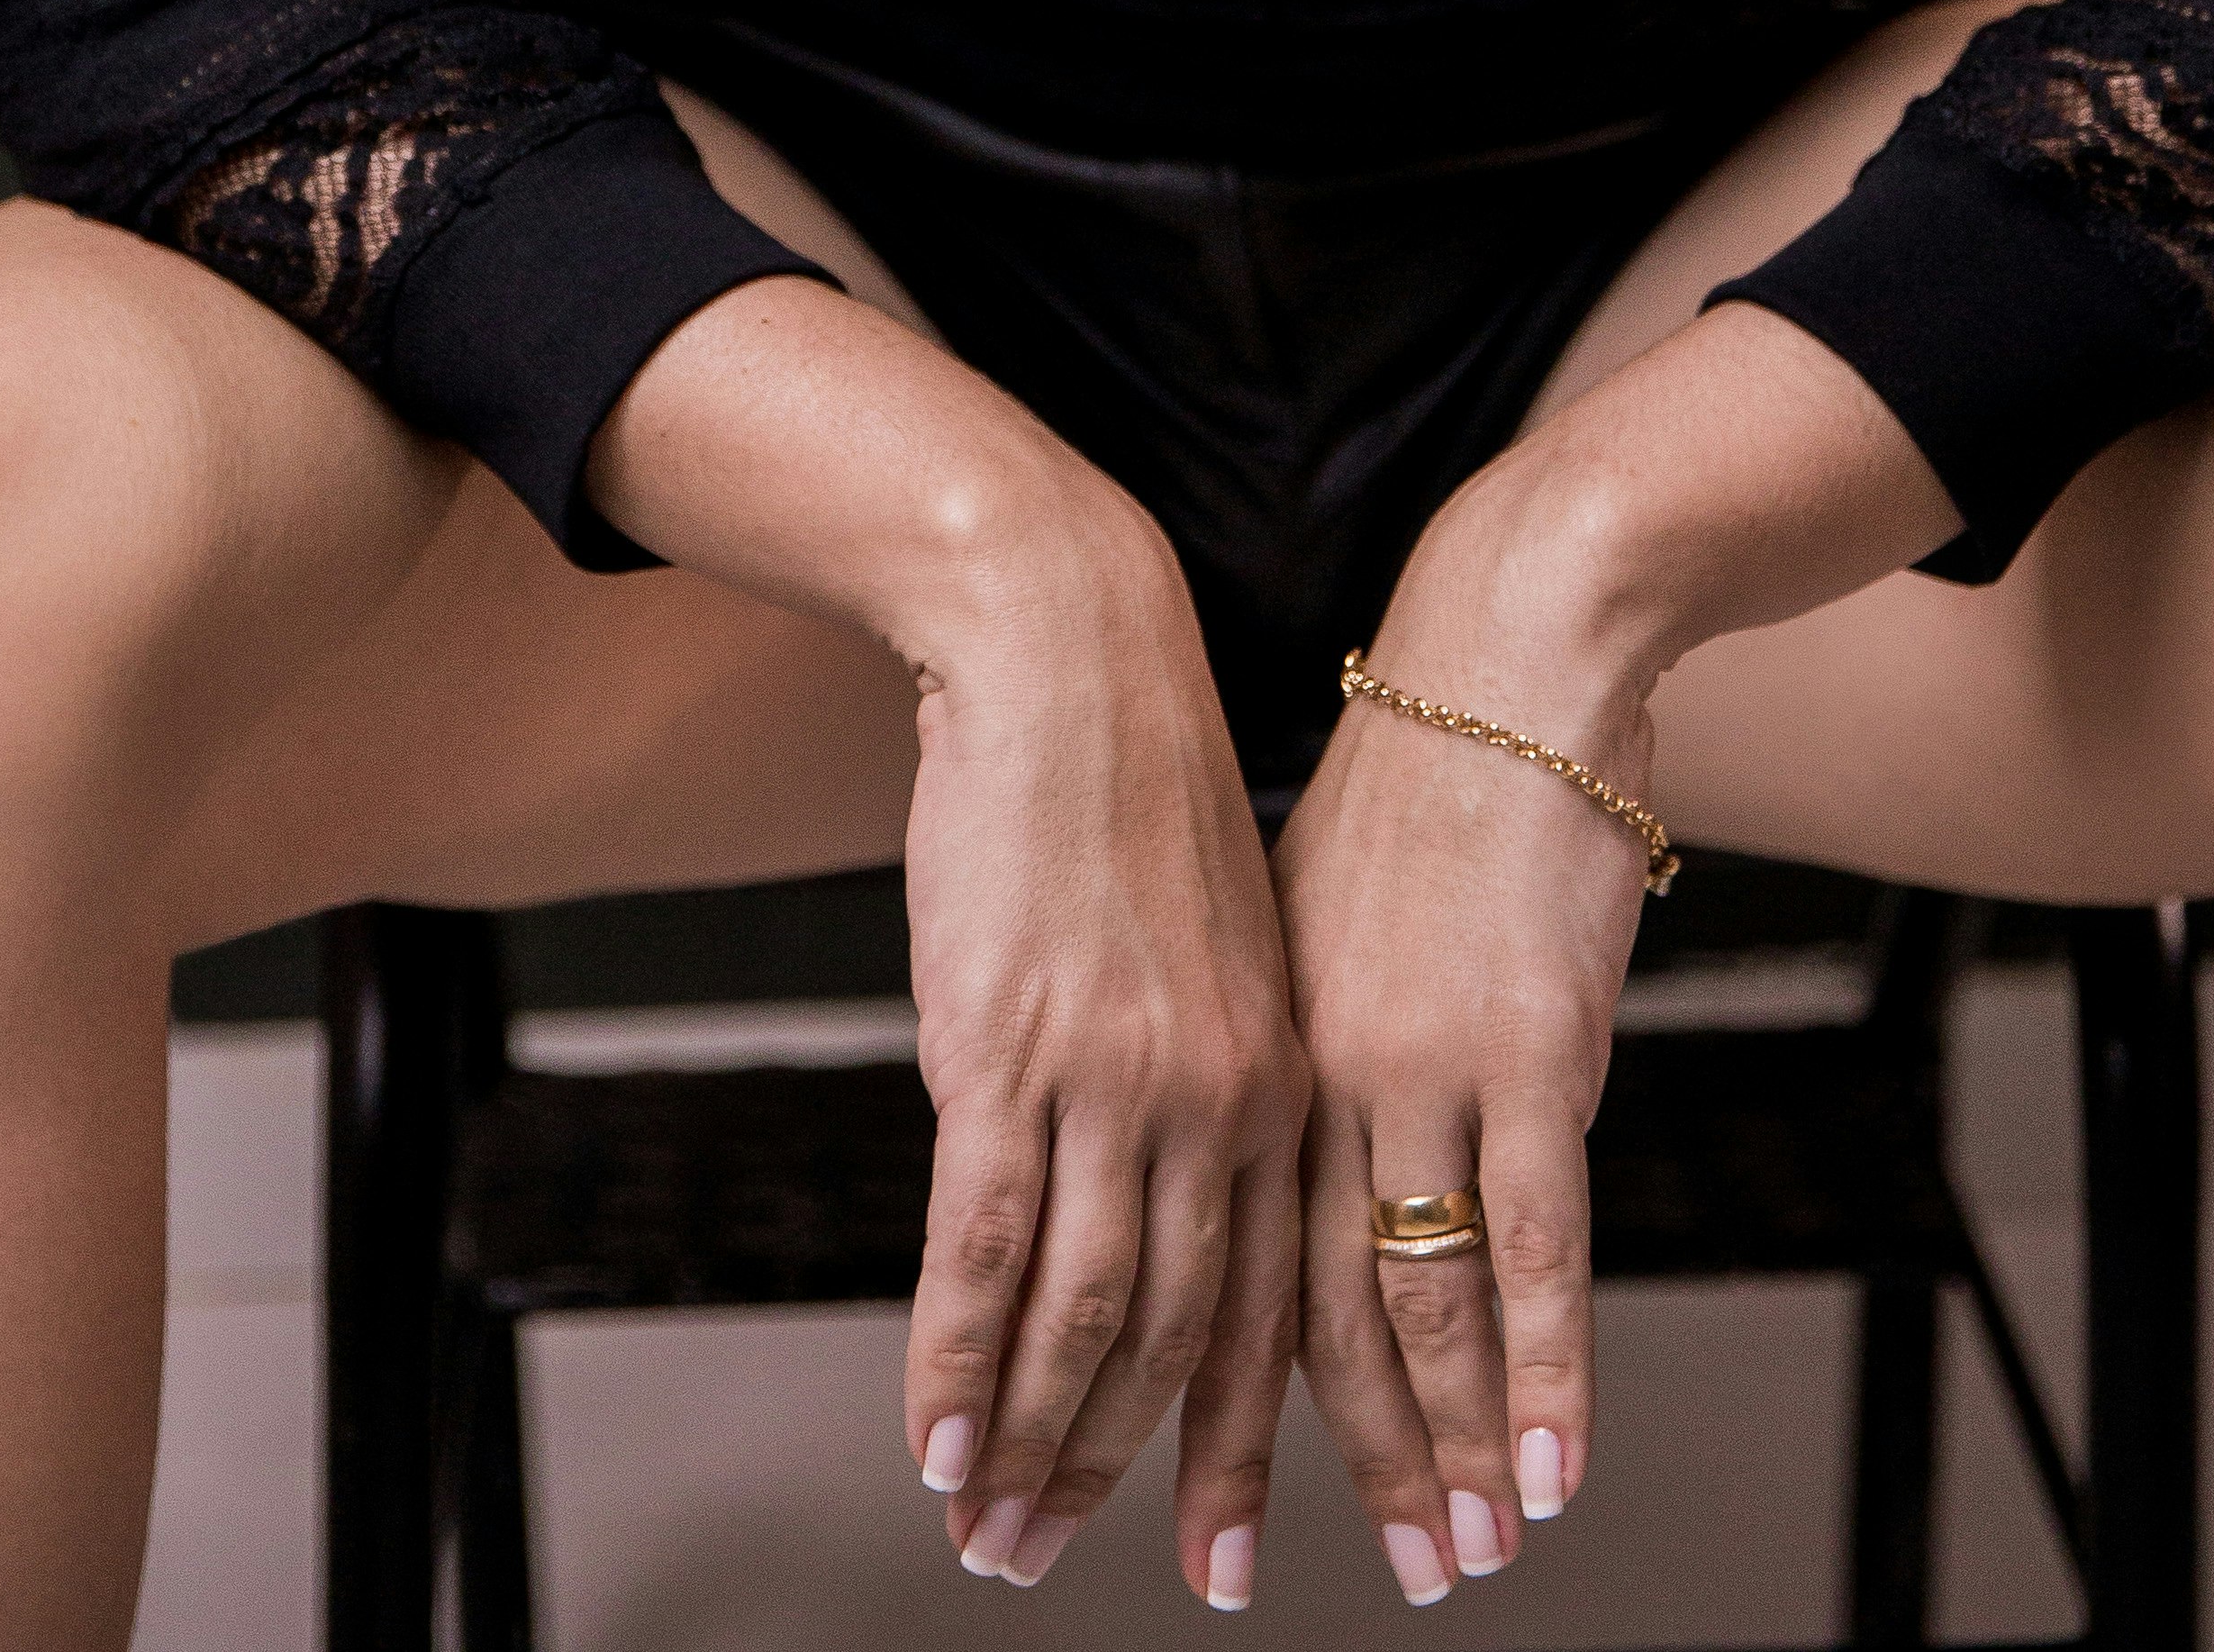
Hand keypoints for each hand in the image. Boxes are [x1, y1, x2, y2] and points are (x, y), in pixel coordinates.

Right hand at [586, 284, 1310, 1603]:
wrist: (1070, 652)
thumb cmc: (1123, 794)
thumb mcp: (1205, 952)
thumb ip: (1198, 1079)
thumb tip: (1149, 1198)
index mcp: (1279, 1079)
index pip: (1265, 1311)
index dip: (1236, 1451)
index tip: (1215, 1557)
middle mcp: (1218, 1100)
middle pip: (1169, 1343)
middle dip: (1113, 1479)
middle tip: (1052, 1565)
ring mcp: (1114, 1083)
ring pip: (1075, 1322)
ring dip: (1025, 1449)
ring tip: (985, 1534)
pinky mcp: (1010, 1054)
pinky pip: (982, 1254)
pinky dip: (955, 1369)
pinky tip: (934, 1446)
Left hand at [1270, 305, 1952, 1598]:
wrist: (1507, 647)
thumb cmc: (1425, 769)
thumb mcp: (1312, 909)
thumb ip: (1302, 1032)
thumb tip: (1293, 1125)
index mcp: (1258, 1045)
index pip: (1211, 1265)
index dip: (1184, 1404)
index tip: (1166, 1515)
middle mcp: (1321, 1072)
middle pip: (1293, 1311)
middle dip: (1282, 1464)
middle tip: (1265, 1584)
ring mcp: (1424, 1067)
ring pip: (1414, 1300)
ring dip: (1435, 1451)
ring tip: (1456, 1558)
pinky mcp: (1531, 1049)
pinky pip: (1534, 1245)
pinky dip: (1541, 1371)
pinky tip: (1546, 1465)